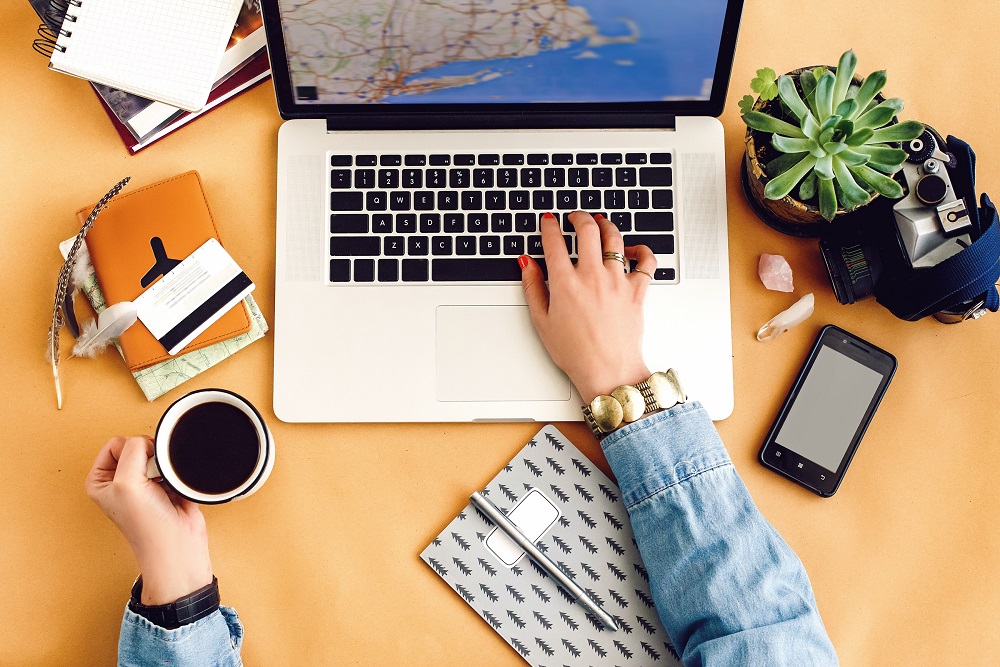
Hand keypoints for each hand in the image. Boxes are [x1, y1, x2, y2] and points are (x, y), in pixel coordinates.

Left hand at [85, 436, 212, 605]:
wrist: (177, 544)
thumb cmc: (147, 526)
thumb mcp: (126, 483)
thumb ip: (133, 450)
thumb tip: (148, 440)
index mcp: (100, 480)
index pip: (116, 443)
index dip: (132, 452)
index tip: (138, 474)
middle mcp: (119, 481)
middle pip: (138, 445)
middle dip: (149, 458)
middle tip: (151, 481)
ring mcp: (142, 483)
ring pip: (156, 453)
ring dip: (163, 466)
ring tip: (163, 486)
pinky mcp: (165, 485)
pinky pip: (172, 463)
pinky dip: (176, 472)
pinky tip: (174, 488)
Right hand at [520, 211, 656, 402]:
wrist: (608, 371)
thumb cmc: (576, 352)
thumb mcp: (542, 321)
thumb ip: (533, 287)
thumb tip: (527, 264)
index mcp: (566, 283)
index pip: (554, 241)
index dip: (549, 226)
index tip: (548, 221)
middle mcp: (593, 276)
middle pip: (587, 229)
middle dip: (578, 216)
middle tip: (574, 216)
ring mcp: (617, 281)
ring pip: (615, 238)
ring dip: (606, 225)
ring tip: (600, 222)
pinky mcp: (637, 290)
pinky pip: (646, 261)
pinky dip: (641, 250)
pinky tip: (632, 250)